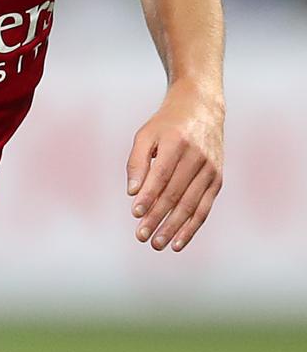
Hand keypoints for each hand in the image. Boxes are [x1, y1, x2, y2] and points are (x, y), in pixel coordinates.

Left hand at [126, 86, 223, 251]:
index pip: (161, 174)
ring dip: (173, 227)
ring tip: (156, 243)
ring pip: (191, 204)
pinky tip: (177, 242)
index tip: (135, 213)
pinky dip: (191, 227)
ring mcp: (211, 168)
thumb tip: (132, 193)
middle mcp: (197, 156)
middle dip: (157, 217)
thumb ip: (136, 162)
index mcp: (177, 142)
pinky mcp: (217, 179)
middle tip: (141, 236)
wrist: (201, 108)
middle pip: (175, 193)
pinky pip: (204, 208)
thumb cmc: (166, 124)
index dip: (149, 196)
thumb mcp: (146, 134)